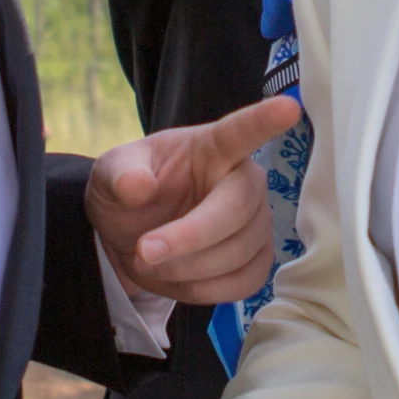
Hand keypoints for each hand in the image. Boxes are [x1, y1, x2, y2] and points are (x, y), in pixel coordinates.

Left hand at [89, 97, 298, 304]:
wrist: (131, 234)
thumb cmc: (130, 190)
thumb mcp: (110, 173)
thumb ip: (120, 174)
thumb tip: (137, 187)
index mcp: (212, 147)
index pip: (242, 131)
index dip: (265, 120)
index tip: (288, 107)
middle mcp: (245, 181)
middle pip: (237, 211)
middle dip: (188, 238)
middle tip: (143, 252)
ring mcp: (257, 222)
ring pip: (238, 254)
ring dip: (186, 269)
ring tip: (150, 261)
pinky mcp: (257, 259)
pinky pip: (245, 283)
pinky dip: (204, 290)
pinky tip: (178, 278)